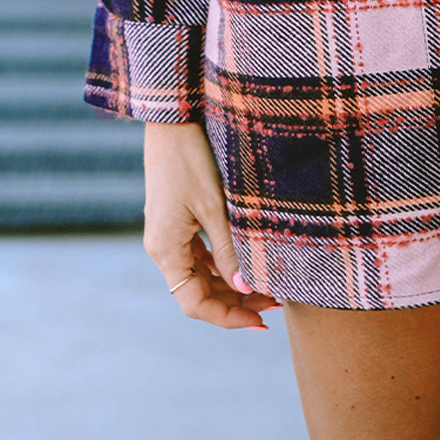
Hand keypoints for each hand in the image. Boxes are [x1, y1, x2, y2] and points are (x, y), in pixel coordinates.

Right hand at [143, 121, 280, 328]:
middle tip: (277, 302)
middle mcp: (162, 247)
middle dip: (236, 301)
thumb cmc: (193, 158)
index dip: (228, 317)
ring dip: (232, 282)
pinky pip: (199, 253)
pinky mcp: (176, 219)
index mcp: (166, 250)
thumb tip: (246, 287)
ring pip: (201, 273)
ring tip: (270, 286)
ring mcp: (168, 234)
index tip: (262, 321)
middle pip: (199, 291)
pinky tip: (248, 261)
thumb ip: (229, 248)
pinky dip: (223, 262)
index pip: (194, 303)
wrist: (174, 118)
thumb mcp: (215, 206)